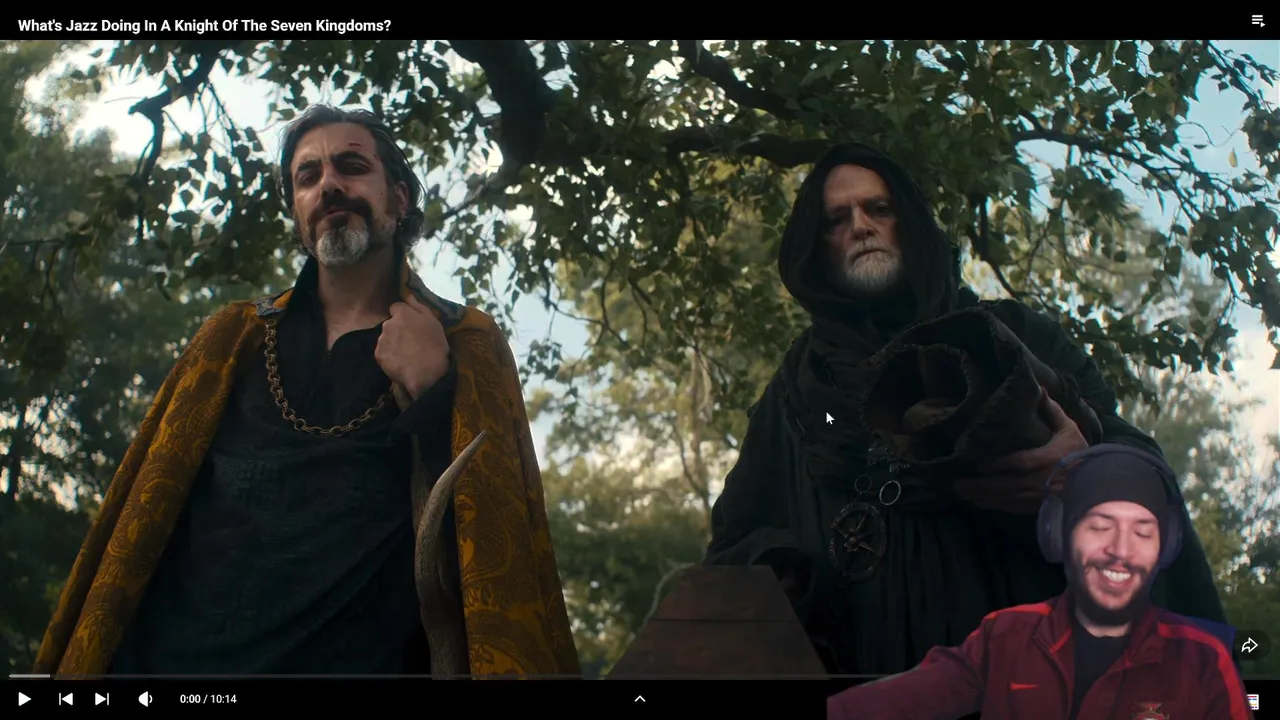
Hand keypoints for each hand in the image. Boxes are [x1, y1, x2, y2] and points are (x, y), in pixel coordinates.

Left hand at [375, 293, 449, 400]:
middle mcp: (388, 324)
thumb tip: (408, 296)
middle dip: (397, 330)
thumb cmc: (435, 345)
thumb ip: (419, 307)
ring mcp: (382, 340)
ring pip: (386, 338)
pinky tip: (400, 363)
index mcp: (402, 314)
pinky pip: (383, 353)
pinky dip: (390, 356)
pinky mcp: (378, 355)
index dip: (403, 316)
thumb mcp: (434, 322)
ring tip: (406, 354)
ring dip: (393, 343)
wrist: (427, 372)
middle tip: (410, 342)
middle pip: (390, 324)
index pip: (396, 308)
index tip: (411, 325)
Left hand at [952, 389, 1088, 513]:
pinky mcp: (1038, 507)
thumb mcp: (1069, 430)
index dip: (999, 465)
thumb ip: (1052, 411)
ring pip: (1006, 498)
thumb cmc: (1081, 454)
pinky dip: (994, 506)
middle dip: (980, 485)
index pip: (1021, 463)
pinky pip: (1012, 508)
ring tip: (961, 493)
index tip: (978, 465)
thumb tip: (1039, 388)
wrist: (1098, 484)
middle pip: (1006, 484)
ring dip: (983, 496)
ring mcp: (1039, 497)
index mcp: (1048, 459)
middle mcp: (1041, 480)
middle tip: (957, 483)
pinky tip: (979, 503)